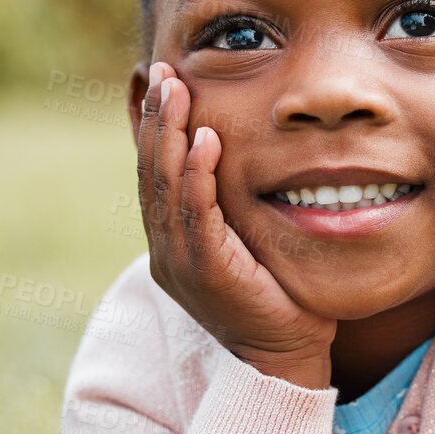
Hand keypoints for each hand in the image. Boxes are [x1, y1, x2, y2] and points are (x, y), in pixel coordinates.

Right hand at [138, 60, 336, 387]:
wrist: (283, 360)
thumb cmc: (275, 299)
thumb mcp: (247, 245)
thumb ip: (233, 209)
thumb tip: (238, 160)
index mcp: (170, 242)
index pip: (155, 174)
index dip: (153, 127)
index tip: (160, 82)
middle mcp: (165, 251)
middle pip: (151, 173)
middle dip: (155, 120)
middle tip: (162, 73)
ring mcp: (181, 264)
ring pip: (167, 188)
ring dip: (170, 135)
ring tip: (176, 92)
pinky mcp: (207, 274)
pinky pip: (198, 217)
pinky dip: (199, 176)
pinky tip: (205, 140)